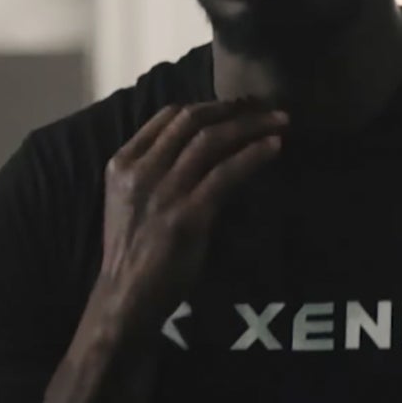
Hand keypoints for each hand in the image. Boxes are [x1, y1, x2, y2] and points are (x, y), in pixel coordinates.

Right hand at [94, 99, 286, 341]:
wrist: (126, 296)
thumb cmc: (132, 251)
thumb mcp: (130, 199)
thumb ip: (154, 170)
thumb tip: (200, 147)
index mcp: (123, 163)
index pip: (168, 116)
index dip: (206, 106)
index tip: (234, 107)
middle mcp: (142, 170)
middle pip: (192, 121)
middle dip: (232, 109)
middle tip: (263, 108)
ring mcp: (164, 192)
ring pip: (212, 140)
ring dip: (250, 125)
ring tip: (278, 122)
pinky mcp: (189, 215)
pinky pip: (227, 173)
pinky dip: (254, 155)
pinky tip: (273, 147)